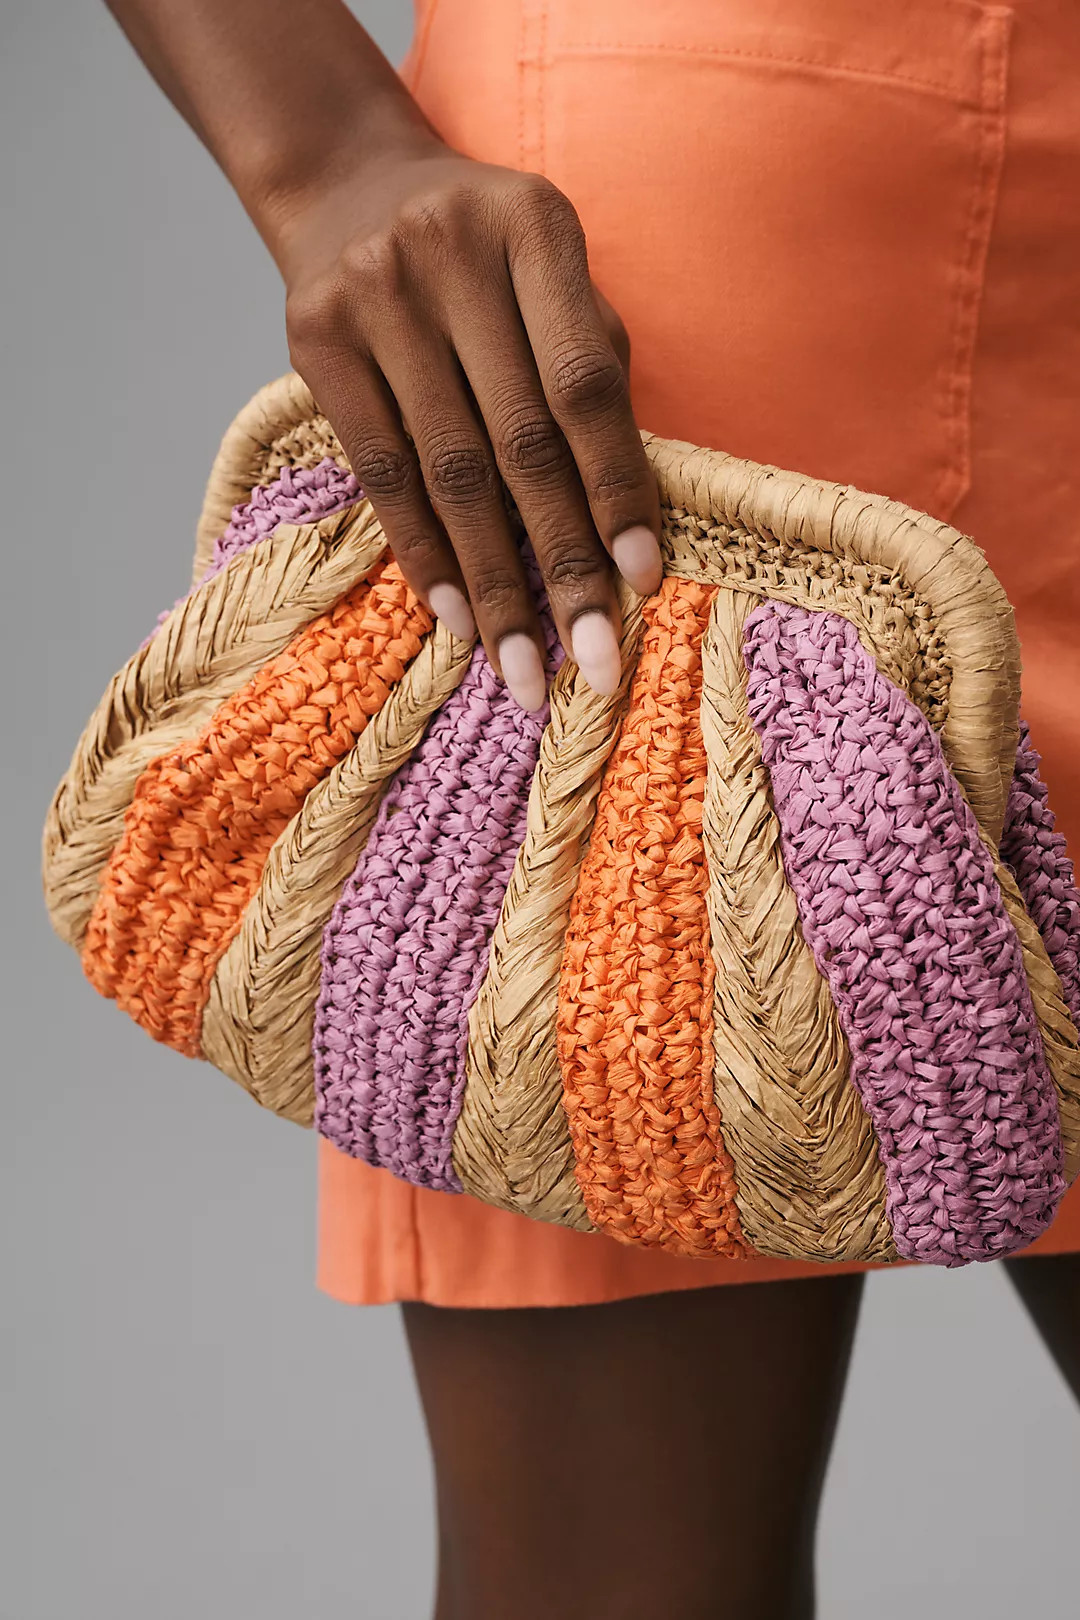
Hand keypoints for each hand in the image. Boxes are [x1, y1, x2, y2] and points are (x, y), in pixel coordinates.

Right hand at [277, 142, 662, 709]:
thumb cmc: (484, 259)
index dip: (617, 487)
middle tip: (593, 663)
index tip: (641, 582)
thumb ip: (593, 366)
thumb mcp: (550, 276)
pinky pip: (378, 473)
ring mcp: (374, 293)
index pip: (586, 384)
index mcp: (535, 225)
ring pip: (448, 471)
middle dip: (563, 564)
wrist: (349, 185)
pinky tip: (459, 618)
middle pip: (520, 441)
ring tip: (524, 669)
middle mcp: (451, 251)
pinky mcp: (314, 339)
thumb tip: (627, 522)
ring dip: (493, 585)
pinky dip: (425, 554)